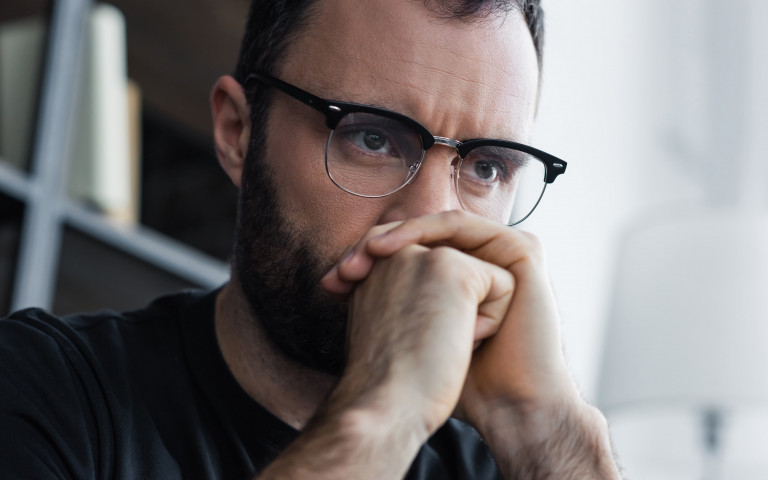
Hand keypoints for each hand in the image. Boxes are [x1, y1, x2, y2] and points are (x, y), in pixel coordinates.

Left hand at [319, 211, 621, 478]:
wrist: (505, 403)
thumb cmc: (457, 380)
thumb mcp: (410, 337)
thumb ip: (387, 305)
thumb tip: (335, 284)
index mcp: (460, 280)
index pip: (408, 250)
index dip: (366, 258)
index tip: (332, 283)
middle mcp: (480, 262)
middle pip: (418, 235)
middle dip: (373, 246)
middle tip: (344, 270)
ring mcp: (500, 254)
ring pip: (436, 225)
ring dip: (395, 235)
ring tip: (365, 255)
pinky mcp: (519, 251)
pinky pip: (461, 225)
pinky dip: (425, 232)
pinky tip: (395, 251)